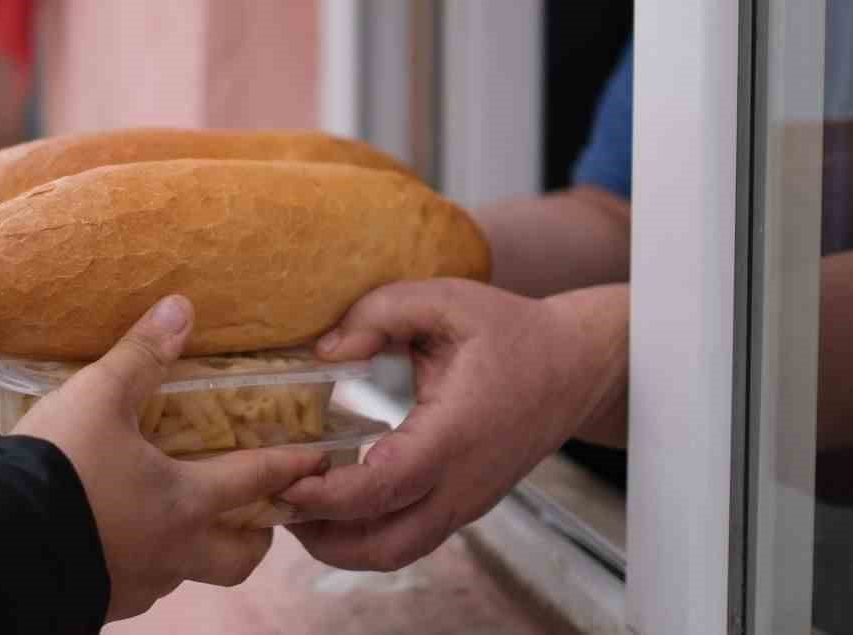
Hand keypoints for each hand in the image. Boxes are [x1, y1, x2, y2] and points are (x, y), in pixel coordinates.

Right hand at [16, 296, 331, 620]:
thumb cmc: (60, 468)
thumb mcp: (98, 397)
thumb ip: (141, 355)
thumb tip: (181, 307)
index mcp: (185, 502)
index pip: (255, 481)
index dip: (290, 466)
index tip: (320, 461)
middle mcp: (173, 553)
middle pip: (239, 558)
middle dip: (258, 536)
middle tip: (259, 511)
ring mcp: (137, 584)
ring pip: (188, 573)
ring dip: (197, 549)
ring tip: (181, 517)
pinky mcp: (101, 600)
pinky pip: (141, 584)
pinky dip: (146, 561)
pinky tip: (123, 536)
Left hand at [280, 279, 628, 570]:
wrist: (577, 366)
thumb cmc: (510, 331)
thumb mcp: (445, 300)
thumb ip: (379, 313)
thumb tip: (324, 350)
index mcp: (455, 433)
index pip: (384, 487)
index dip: (328, 494)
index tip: (286, 476)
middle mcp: (461, 482)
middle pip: (383, 545)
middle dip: (320, 535)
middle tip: (276, 497)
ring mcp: (466, 502)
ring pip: (394, 552)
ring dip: (339, 543)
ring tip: (296, 505)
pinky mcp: (464, 505)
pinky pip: (408, 538)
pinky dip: (364, 534)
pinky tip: (334, 500)